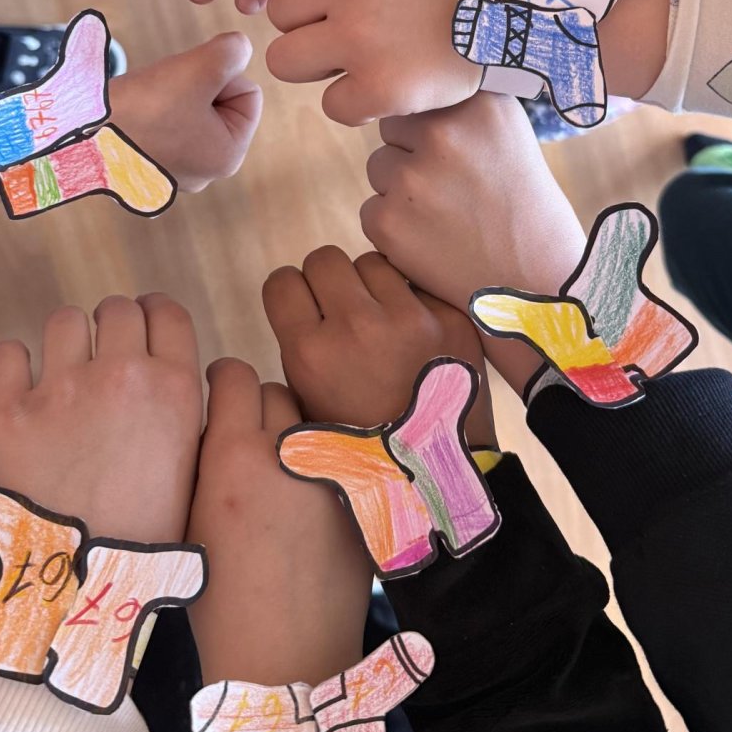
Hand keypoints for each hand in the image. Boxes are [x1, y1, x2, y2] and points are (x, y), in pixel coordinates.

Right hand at [0, 31, 261, 212]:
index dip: (219, 74)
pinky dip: (147, 113)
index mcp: (227, 156)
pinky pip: (160, 125)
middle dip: (194, 85)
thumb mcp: (198, 68)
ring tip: (144, 101)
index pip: (248, 93)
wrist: (74, 138)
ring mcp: (172, 173)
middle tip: (164, 90)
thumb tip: (239, 48)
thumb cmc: (140, 108)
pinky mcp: (142, 167)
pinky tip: (130, 115)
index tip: (187, 82)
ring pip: (188, 110)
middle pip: (218, 102)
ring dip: (170, 95)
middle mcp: (205, 174)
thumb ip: (232, 52)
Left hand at [0, 293, 202, 541]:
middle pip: (118, 308)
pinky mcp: (7, 411)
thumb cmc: (146, 532)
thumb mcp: (193, 462)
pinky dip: (12, 365)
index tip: (144, 328)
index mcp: (174, 387)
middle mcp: (121, 375)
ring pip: (65, 321)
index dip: (154, 315)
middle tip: (105, 359)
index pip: (167, 311)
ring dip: (68, 341)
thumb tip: (166, 373)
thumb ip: (183, 409)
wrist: (82, 583)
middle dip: (113, 327)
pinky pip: (6, 353)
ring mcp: (61, 390)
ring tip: (64, 375)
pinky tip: (22, 386)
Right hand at [187, 359, 369, 685]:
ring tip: (286, 467)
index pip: (233, 376)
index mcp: (232, 457)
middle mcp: (287, 454)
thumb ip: (201, 460)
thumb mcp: (189, 521)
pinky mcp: (363, 496)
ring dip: (296, 430)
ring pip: (313, 418)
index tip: (222, 392)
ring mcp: (332, 473)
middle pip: (274, 390)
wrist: (282, 663)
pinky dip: (328, 462)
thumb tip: (214, 417)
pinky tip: (315, 496)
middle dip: (260, 406)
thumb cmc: (217, 601)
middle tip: (251, 437)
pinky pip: (342, 454)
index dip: (223, 380)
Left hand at [265, 0, 484, 124]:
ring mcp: (360, 33)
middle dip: (312, 29)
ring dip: (320, 68)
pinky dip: (358, 105)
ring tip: (366, 61)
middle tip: (362, 34)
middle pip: (279, 16)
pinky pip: (331, 105)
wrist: (520, 11)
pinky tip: (392, 87)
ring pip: (285, 62)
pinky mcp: (379, 85)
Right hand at [265, 247, 495, 446]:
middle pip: (324, 259)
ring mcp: (409, 318)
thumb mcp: (307, 404)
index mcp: (311, 353)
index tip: (304, 308)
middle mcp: (356, 326)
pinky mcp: (449, 316)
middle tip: (342, 310)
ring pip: (371, 262)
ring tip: (382, 322)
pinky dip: (410, 300)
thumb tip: (302, 299)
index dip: (291, 294)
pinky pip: (415, 282)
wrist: (437, 472)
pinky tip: (414, 333)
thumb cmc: (362, 444)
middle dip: (327, 281)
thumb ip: (298, 347)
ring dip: (370, 286)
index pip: (282, 281)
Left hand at [360, 95, 585, 394]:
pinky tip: (436, 244)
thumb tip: (408, 81)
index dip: (437, 126)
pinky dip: (395, 230)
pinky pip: (372, 211)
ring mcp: (413, 178)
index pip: (420, 94)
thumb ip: (461, 102)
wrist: (537, 283)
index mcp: (477, 103)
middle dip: (414, 155)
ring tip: (450, 217)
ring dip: (403, 192)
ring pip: (380, 169)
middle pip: (393, 129)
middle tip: (458, 190)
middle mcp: (443, 133)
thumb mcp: (507, 132)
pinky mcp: (388, 222)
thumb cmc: (523, 205)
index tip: (464, 152)